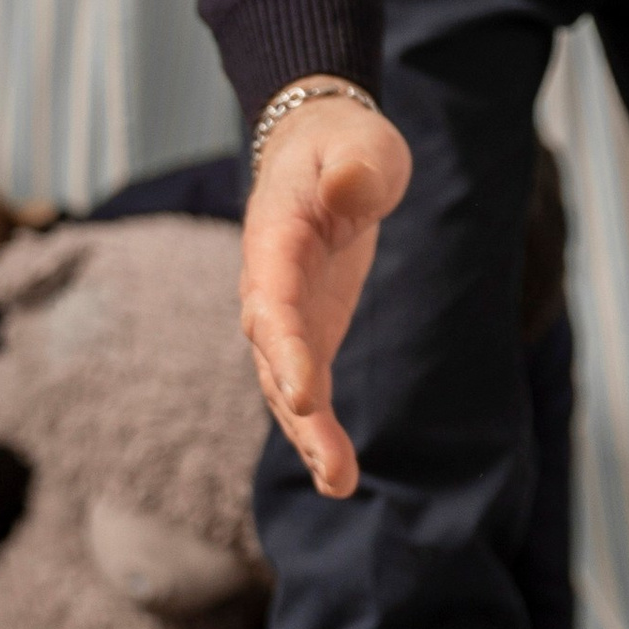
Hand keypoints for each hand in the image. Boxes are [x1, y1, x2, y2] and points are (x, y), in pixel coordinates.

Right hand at [239, 97, 410, 498]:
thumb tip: (350, 189)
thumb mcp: (360, 144)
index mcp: (275, 238)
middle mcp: (268, 285)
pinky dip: (318, 427)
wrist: (319, 146)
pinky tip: (338, 474)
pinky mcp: (307, 330)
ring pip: (285, 384)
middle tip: (332, 467)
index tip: (303, 395)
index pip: (274, 300)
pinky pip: (306, 385)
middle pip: (274, 358)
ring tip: (340, 484)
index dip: (286, 349)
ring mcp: (285, 313)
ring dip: (309, 436)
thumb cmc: (341, 144)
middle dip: (300, 415)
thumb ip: (356, 168)